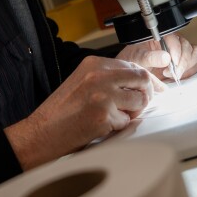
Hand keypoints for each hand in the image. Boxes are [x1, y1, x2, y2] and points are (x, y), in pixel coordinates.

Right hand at [3, 56, 163, 169]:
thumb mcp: (82, 82)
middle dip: (146, 94)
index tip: (155, 89)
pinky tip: (101, 127)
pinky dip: (119, 127)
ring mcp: (103, 94)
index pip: (132, 66)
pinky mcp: (104, 115)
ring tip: (114, 117)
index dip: (145, 80)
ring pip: (139, 101)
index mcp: (94, 63)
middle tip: (140, 106)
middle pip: (142, 79)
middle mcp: (99, 75)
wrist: (40, 133)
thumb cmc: (60, 112)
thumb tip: (137, 82)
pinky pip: (127, 121)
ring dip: (132, 113)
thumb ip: (107, 78)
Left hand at [116, 34, 196, 82]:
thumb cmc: (133, 59)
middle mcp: (172, 42)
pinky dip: (190, 70)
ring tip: (175, 74)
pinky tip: (179, 75)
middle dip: (182, 62)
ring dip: (188, 65)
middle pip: (188, 47)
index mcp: (162, 36)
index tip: (172, 64)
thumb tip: (165, 57)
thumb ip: (150, 57)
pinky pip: (195, 64)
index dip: (176, 52)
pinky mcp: (183, 63)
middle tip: (173, 73)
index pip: (176, 40)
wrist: (133, 70)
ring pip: (195, 54)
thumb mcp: (138, 57)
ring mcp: (179, 52)